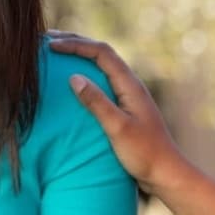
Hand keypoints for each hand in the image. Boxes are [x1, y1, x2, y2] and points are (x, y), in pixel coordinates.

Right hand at [48, 31, 189, 192]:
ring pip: (101, 66)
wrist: (166, 174)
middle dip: (75, 43)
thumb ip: (97, 103)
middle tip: (48, 41)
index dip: (76, 44)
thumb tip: (73, 77)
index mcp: (130, 85)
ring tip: (55, 54)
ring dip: (79, 56)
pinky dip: (84, 74)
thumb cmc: (144, 153)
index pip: (101, 52)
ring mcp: (127, 95)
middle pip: (101, 54)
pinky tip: (70, 82)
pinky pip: (101, 81)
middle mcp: (129, 85)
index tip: (51, 45)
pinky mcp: (123, 107)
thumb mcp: (118, 128)